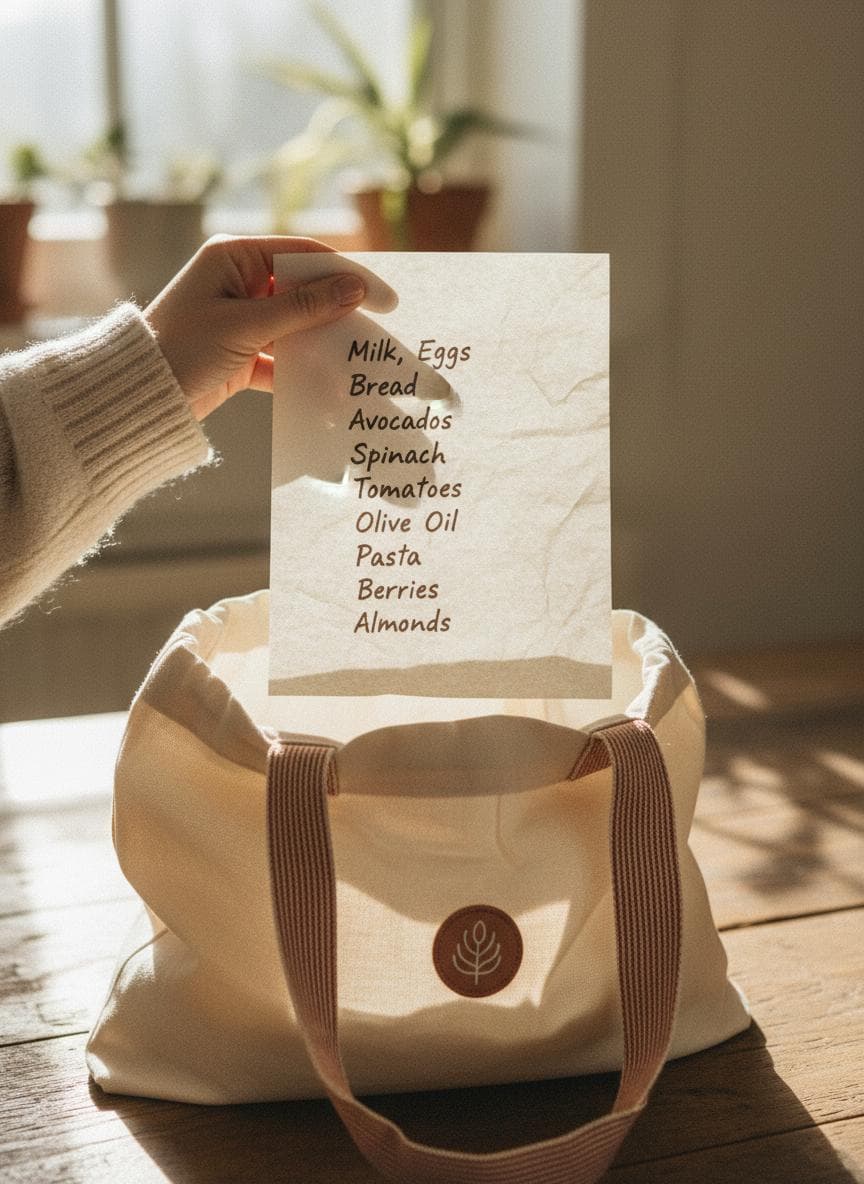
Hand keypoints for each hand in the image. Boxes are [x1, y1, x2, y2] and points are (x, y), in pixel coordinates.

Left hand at [144, 235, 368, 420]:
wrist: (139, 399)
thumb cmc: (182, 348)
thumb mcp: (246, 325)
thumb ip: (303, 308)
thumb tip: (354, 289)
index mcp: (234, 257)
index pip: (302, 255)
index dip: (345, 273)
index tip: (381, 295)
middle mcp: (239, 282)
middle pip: (304, 292)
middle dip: (338, 315)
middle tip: (377, 333)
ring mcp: (242, 320)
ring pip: (298, 328)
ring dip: (324, 348)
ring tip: (356, 364)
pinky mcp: (243, 355)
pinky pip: (284, 359)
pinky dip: (305, 374)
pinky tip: (330, 391)